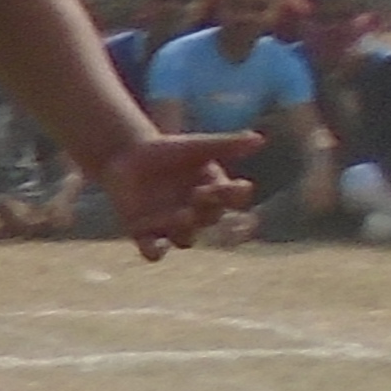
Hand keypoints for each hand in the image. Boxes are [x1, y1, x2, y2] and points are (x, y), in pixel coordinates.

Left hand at [98, 131, 253, 260]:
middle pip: (210, 218)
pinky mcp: (145, 235)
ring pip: (185, 238)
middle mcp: (199, 215)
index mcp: (216, 194)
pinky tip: (155, 248)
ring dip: (185, 230)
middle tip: (201, 193)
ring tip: (183, 215)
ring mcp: (172, 227)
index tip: (242, 186)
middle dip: (209, 209)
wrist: (130, 156)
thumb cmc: (171, 151)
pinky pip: (153, 250)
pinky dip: (154, 251)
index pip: (233, 198)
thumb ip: (226, 145)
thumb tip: (260, 139)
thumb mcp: (199, 146)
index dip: (236, 194)